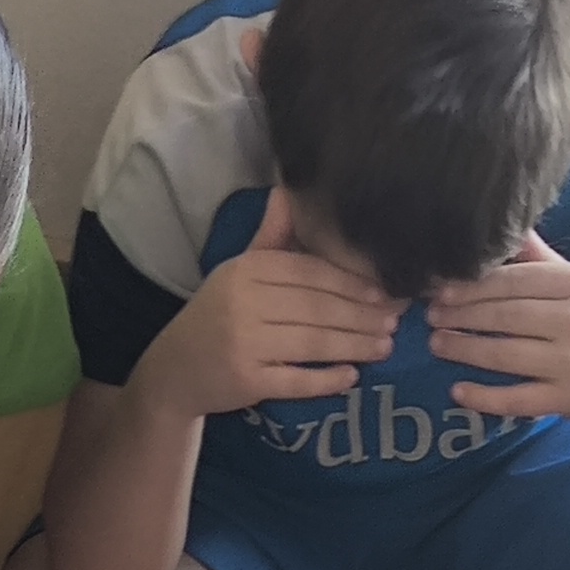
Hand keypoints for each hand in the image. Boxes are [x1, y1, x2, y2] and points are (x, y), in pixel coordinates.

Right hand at [155, 185, 401, 417]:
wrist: (173, 371)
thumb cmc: (216, 316)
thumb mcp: (237, 271)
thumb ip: (269, 237)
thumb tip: (288, 188)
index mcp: (246, 270)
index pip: (309, 272)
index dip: (351, 283)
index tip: (384, 292)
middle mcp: (243, 303)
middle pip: (317, 307)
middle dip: (361, 315)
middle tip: (395, 322)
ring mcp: (244, 343)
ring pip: (312, 341)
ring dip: (354, 345)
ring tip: (385, 347)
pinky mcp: (246, 381)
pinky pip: (296, 380)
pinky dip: (326, 380)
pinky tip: (351, 377)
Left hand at [426, 231, 569, 427]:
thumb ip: (545, 261)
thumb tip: (512, 226)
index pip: (512, 281)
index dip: (470, 286)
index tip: (440, 289)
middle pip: (502, 315)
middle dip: (459, 315)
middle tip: (429, 316)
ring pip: (502, 355)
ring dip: (462, 349)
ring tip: (437, 344)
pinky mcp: (568, 400)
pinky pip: (516, 400)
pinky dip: (483, 397)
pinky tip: (458, 391)